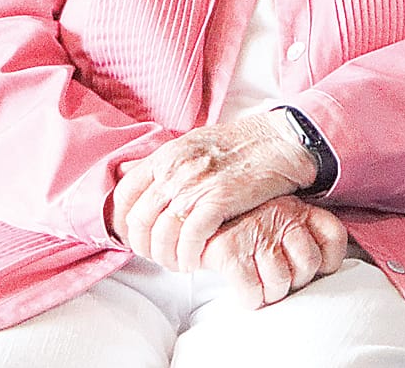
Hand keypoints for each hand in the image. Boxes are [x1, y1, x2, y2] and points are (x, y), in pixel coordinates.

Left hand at [111, 113, 317, 272]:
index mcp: (166, 155)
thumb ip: (170, 164)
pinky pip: (190, 239)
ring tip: (178, 263)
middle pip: (139, 221)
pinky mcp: (218, 201)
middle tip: (158, 255)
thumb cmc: (244, 143)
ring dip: (166, 257)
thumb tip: (144, 180)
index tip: (136, 236)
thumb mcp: (196, 144)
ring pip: (161, 234)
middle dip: (144, 246)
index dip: (123, 222)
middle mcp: (174, 171)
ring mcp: (194, 186)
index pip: (123, 195)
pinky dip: (187, 256)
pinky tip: (194, 261)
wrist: (281, 140)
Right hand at [201, 196, 347, 307]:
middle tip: (280, 280)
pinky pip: (252, 290)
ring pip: (281, 280)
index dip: (328, 260)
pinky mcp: (229, 250)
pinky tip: (247, 292)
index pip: (333, 235)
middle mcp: (281, 215)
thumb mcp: (280, 220)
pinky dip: (251, 298)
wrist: (194, 222)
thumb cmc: (245, 228)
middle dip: (296, 281)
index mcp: (298, 208)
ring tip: (262, 286)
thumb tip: (326, 268)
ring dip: (272, 293)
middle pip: (309, 263)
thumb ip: (304, 234)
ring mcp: (255, 231)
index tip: (316, 269)